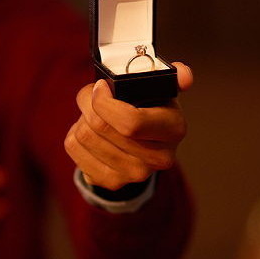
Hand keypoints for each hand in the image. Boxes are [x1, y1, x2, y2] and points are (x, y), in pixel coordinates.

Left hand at [65, 62, 192, 190]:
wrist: (144, 144)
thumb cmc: (150, 107)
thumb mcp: (162, 89)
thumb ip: (174, 76)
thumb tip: (185, 76)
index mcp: (174, 129)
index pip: (131, 122)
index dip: (105, 102)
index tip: (100, 87)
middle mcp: (159, 158)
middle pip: (101, 127)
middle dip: (88, 104)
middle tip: (91, 96)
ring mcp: (135, 174)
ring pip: (84, 136)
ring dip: (81, 118)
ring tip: (92, 113)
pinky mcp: (112, 182)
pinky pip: (74, 149)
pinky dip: (74, 134)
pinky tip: (89, 131)